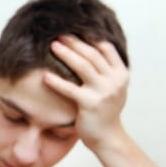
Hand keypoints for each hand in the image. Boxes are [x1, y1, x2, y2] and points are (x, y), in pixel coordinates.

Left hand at [43, 35, 128, 150]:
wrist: (107, 137)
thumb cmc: (104, 112)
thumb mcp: (111, 88)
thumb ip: (104, 71)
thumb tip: (88, 49)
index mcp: (121, 74)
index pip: (105, 48)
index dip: (89, 37)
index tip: (73, 29)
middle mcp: (115, 80)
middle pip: (92, 54)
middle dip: (74, 42)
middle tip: (58, 34)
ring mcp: (104, 92)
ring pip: (83, 66)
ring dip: (66, 54)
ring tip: (53, 45)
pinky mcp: (90, 104)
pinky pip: (70, 89)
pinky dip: (57, 81)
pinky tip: (45, 76)